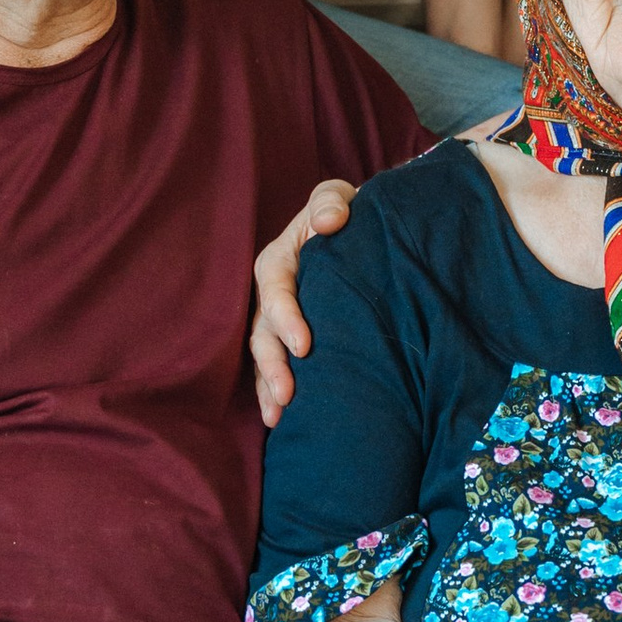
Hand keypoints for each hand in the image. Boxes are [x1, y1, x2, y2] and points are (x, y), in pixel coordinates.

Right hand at [249, 176, 353, 426]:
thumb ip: (330, 202)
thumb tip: (330, 221)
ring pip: (265, 357)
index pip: (276, 291)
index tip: (305, 346)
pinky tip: (282, 422)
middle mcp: (273, 296)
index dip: (286, 318)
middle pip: (264, 333)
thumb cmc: (345, 215)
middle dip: (272, 366)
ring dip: (268, 387)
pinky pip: (277, 369)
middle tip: (288, 395)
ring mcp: (278, 322)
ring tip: (278, 418)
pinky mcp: (290, 341)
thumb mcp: (336, 198)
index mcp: (278, 262)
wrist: (358, 235)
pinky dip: (275, 394)